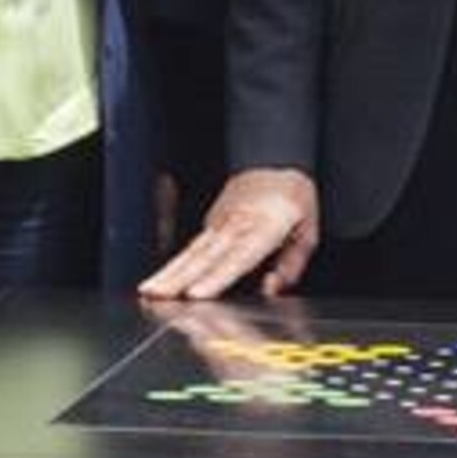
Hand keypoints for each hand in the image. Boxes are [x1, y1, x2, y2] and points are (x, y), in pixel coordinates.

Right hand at [141, 168, 319, 300]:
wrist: (273, 161)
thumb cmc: (292, 195)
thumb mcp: (307, 230)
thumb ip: (291, 264)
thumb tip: (272, 288)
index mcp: (265, 226)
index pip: (238, 257)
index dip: (216, 277)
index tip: (196, 294)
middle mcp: (236, 224)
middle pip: (206, 255)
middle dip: (179, 278)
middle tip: (157, 296)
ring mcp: (219, 223)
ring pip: (192, 251)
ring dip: (169, 272)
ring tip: (149, 290)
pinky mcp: (211, 223)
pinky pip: (192, 248)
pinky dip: (174, 265)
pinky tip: (159, 281)